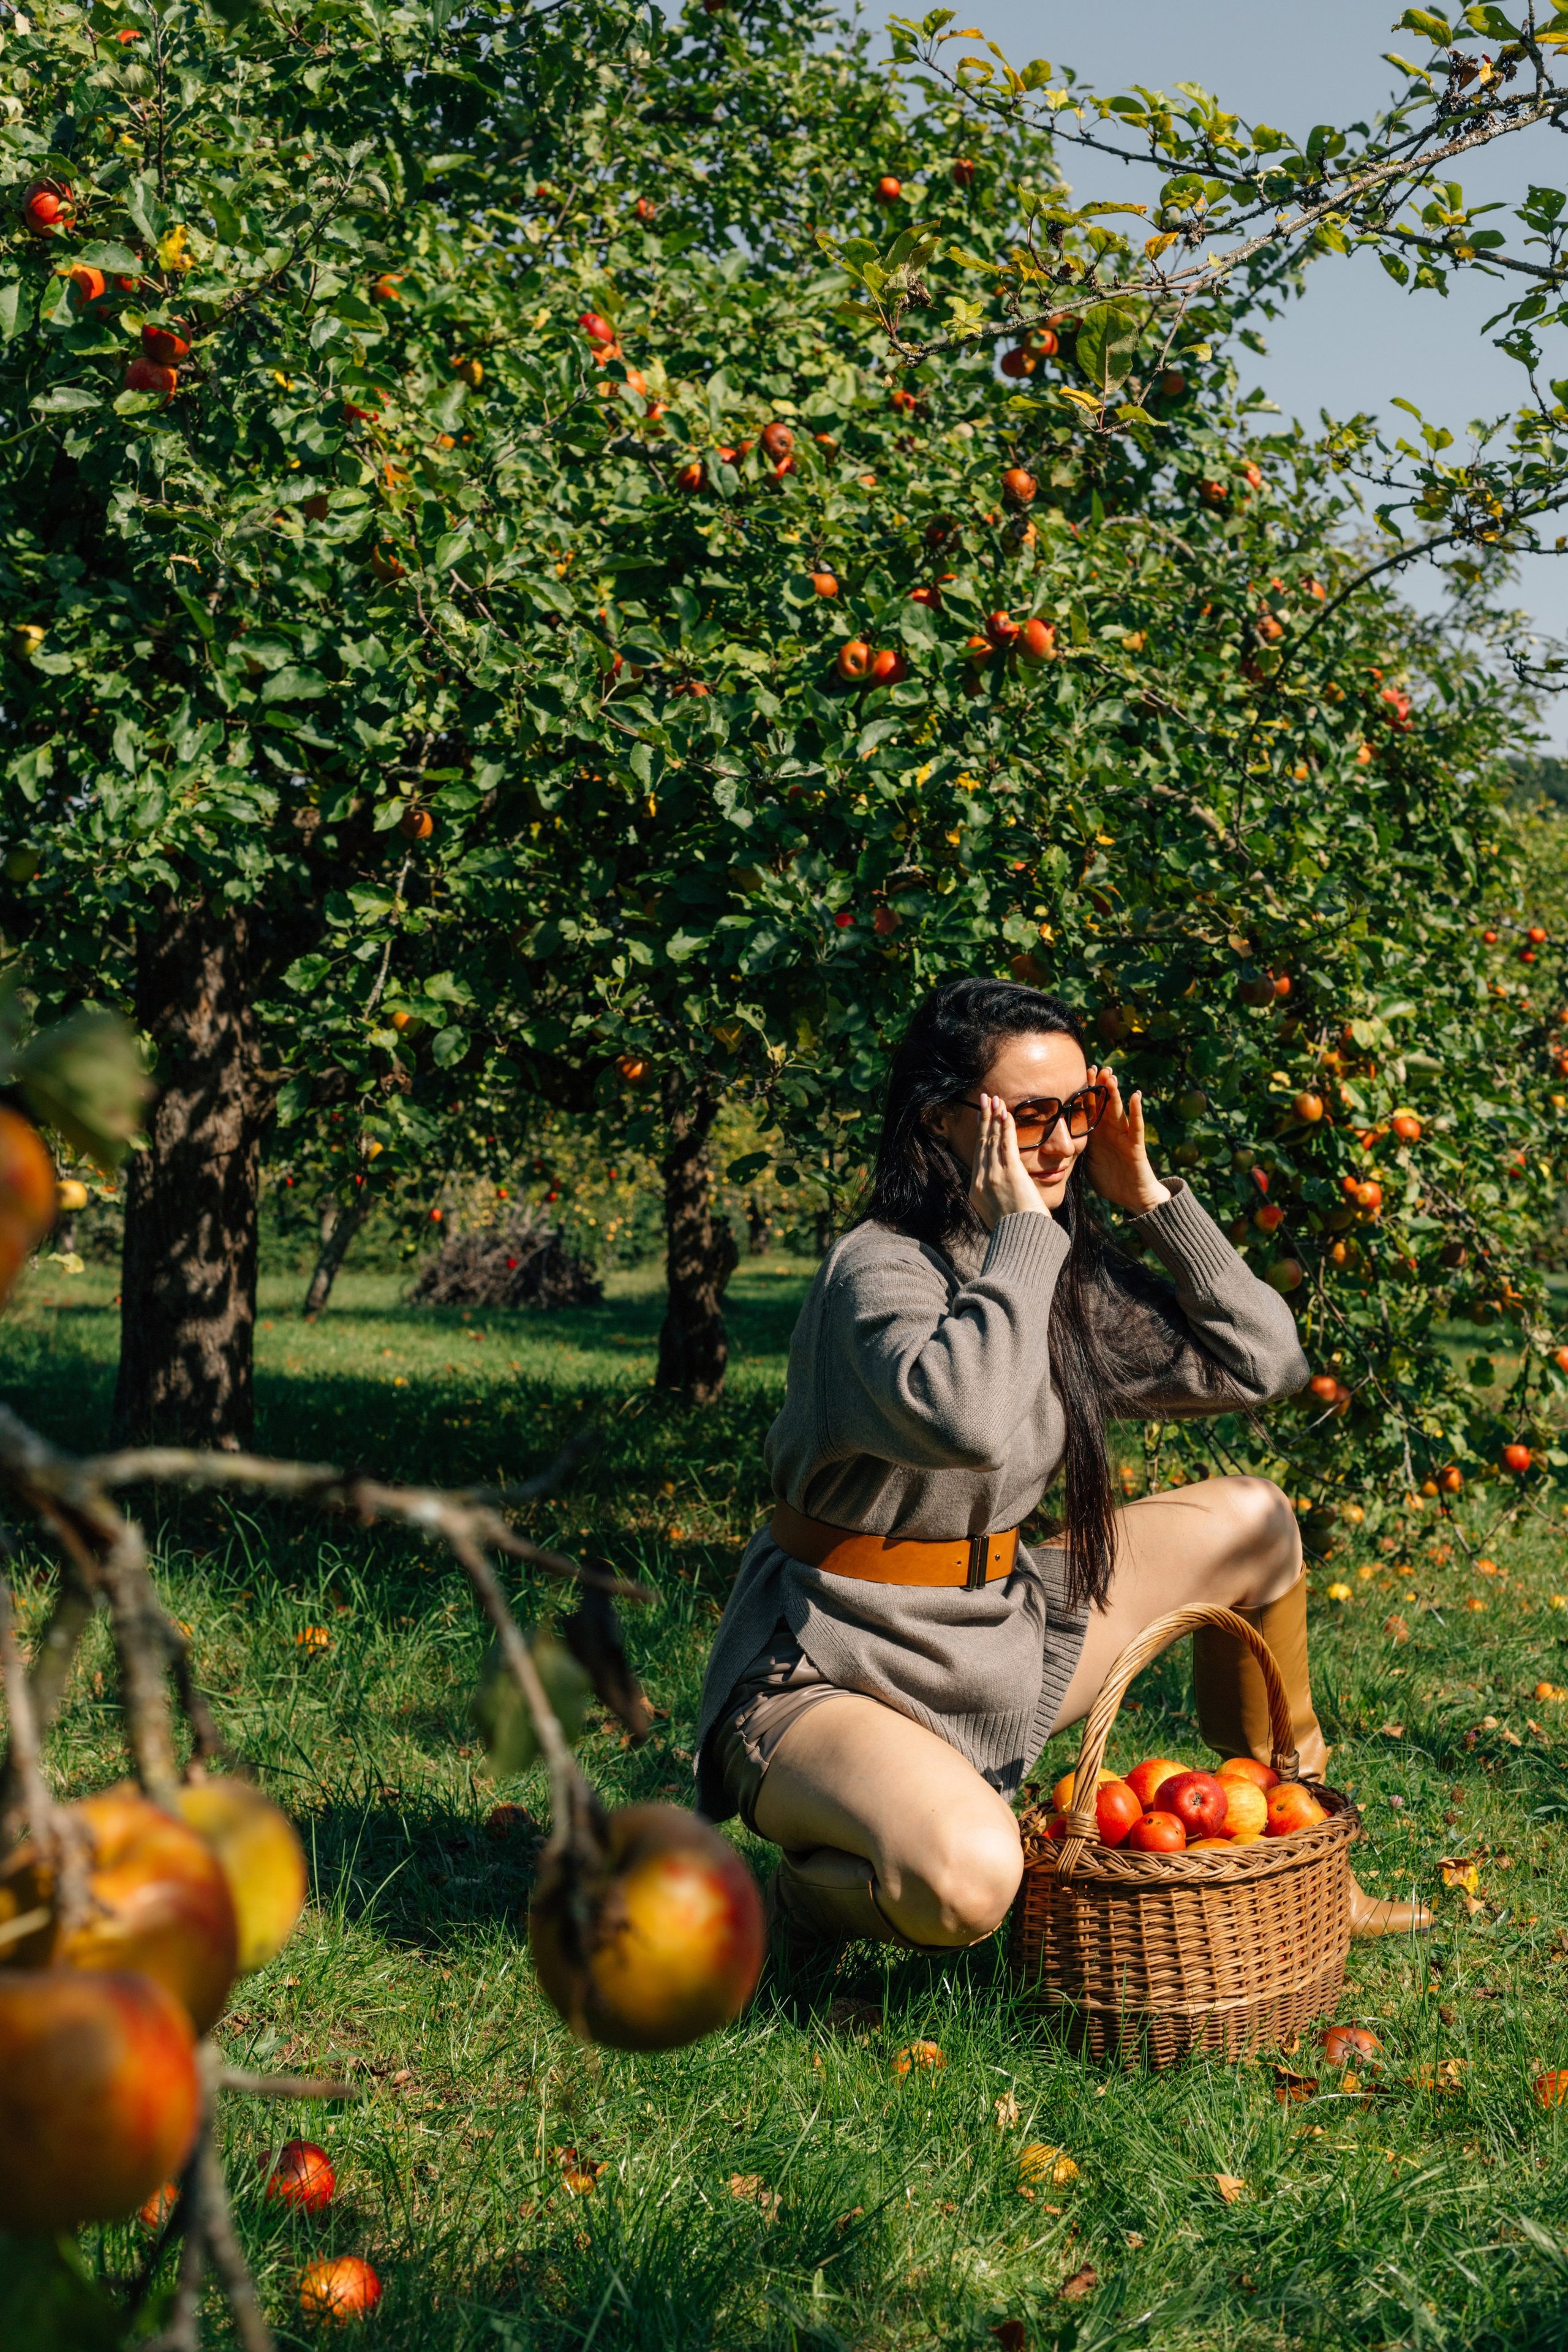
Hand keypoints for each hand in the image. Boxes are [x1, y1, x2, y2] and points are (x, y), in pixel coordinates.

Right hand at [968, 1093, 1046, 1228]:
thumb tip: (1001, 1196)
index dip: (980, 1134)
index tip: (983, 1119)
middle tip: (984, 1100)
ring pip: (992, 1140)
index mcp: (975, 1191)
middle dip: (984, 1119)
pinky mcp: (1011, 1173)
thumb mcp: (998, 1215)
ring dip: (994, 1117)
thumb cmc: (1016, 1232)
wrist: (1022, 1240)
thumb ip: (995, 1200)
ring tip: (995, 1099)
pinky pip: (1006, 1144)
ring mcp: (994, 1176)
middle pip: (982, 1143)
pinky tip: (1006, 1113)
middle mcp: (981, 1180)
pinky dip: (1006, 1127)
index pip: (978, 1156)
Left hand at [1083, 1064, 1170, 1214]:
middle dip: (1099, 1086)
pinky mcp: (1135, 1147)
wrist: (1132, 1197)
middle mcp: (1111, 1132)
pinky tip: (1135, 1095)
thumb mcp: (1087, 1161)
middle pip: (1104, 1105)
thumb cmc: (1110, 1179)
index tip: (1077, 1074)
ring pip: (1118, 1111)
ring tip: (1110, 1076)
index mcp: (1098, 1135)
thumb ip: (1075, 1148)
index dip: (1084, 1093)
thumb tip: (1052, 1142)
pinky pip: (1136, 1126)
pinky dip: (1136, 1111)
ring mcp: (1124, 1137)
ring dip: (1114, 1094)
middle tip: (1095, 1067)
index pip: (1090, 1109)